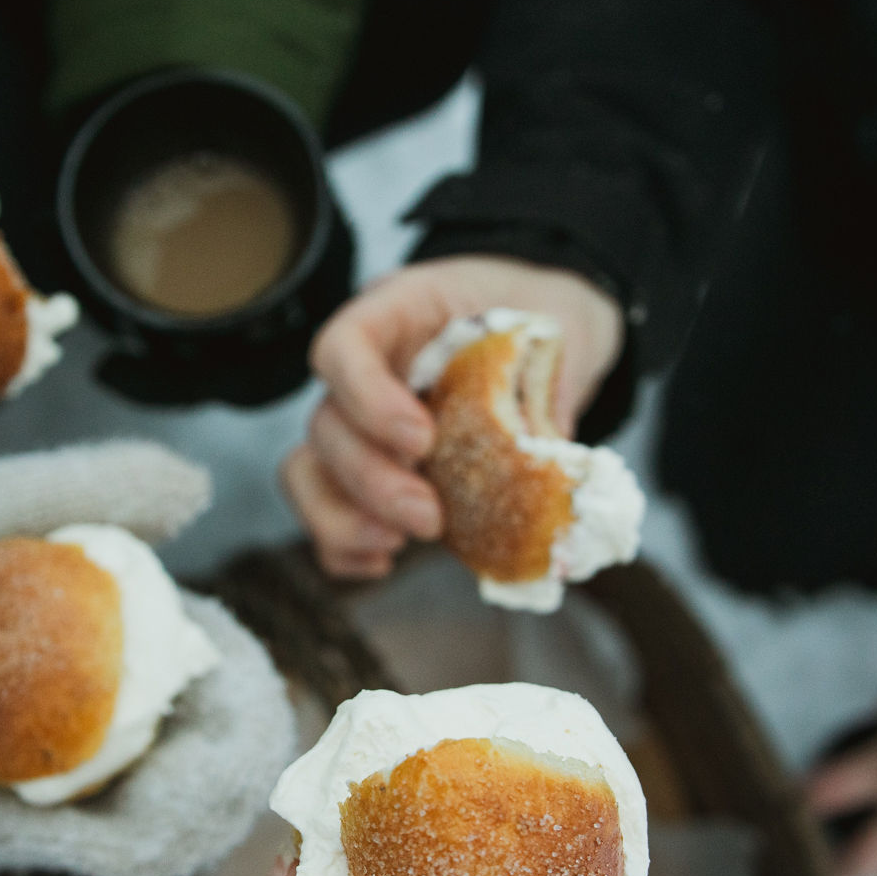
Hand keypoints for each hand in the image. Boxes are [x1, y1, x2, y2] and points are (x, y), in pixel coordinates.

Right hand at [283, 256, 622, 577]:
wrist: (548, 337)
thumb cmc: (543, 321)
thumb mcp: (565, 325)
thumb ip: (552, 381)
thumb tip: (547, 458)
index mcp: (402, 312)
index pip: (346, 345)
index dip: (367, 396)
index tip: (422, 440)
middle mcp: (367, 368)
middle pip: (327, 423)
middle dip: (370, 480)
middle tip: (428, 518)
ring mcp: (361, 422)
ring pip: (310, 470)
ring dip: (345, 517)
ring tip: (398, 545)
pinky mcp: (369, 471)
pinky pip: (328, 510)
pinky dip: (343, 545)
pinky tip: (382, 563)